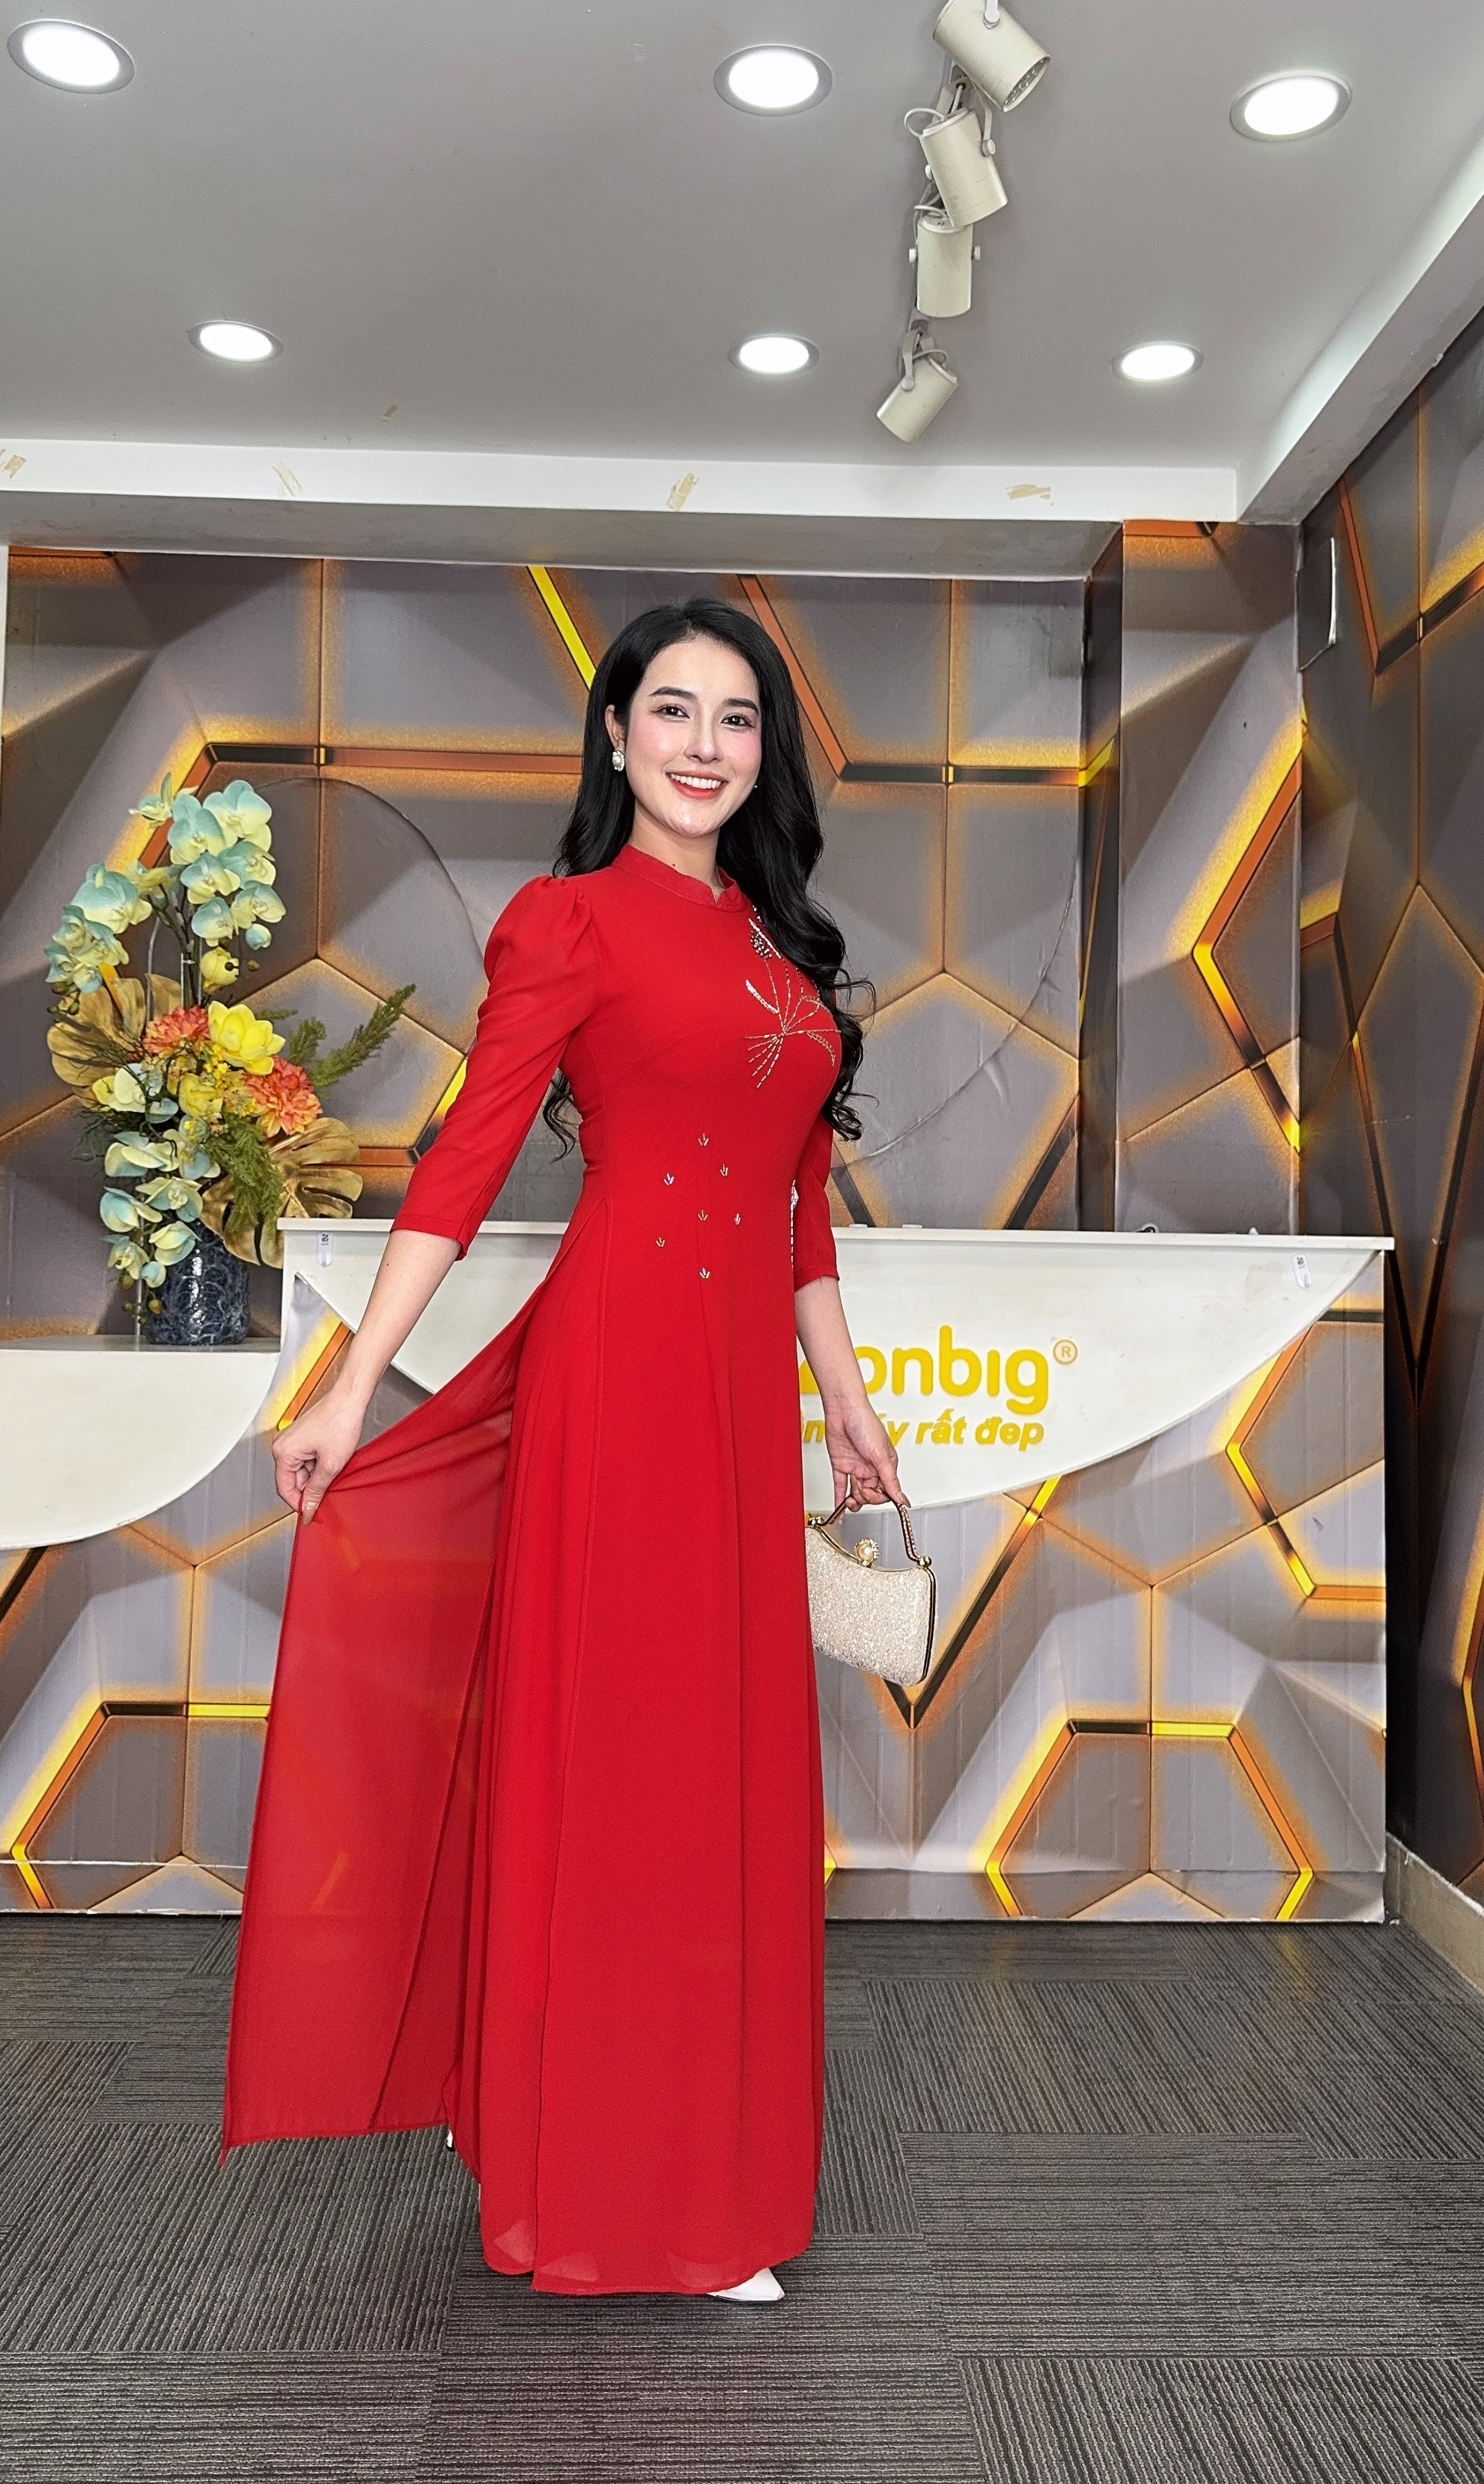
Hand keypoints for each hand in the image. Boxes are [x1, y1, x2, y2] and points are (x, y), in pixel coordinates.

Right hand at [271, 1385, 367, 1521]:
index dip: (299, 1503)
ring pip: (303, 1472)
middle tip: (328, 1491)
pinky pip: (309, 1461)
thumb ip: (316, 1490)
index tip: (310, 1514)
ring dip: (318, 1476)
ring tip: (334, 1468)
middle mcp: (284, 1445)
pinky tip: (334, 1462)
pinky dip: (321, 1466)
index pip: (284, 1489)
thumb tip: (308, 1508)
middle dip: (310, 1488)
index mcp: (283, 1451)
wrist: (351, 1399)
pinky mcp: (305, 1438)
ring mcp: (294, 1441)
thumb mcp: (330, 1464)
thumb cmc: (339, 1420)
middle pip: (293, 1480)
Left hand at [824, 1396, 905, 1513]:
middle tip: (861, 1490)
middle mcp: (871, 1467)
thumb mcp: (881, 1456)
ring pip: (856, 1492)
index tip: (874, 1500)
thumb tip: (902, 1499)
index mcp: (885, 1465)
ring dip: (853, 1500)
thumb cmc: (865, 1423)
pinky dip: (839, 1499)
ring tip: (850, 1500)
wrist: (842, 1410)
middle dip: (866, 1497)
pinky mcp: (841, 1464)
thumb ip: (890, 1481)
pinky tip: (840, 1510)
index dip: (879, 1498)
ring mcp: (856, 1466)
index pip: (886, 1491)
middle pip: (871, 1494)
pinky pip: (840, 1486)